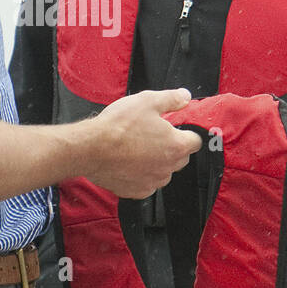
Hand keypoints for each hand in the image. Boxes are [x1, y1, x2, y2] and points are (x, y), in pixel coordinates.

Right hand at [81, 89, 201, 198]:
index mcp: (176, 145)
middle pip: (181, 158)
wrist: (91, 148)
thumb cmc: (118, 125)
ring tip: (137, 149)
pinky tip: (128, 163)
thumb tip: (185, 97)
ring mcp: (153, 182)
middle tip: (152, 136)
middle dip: (172, 148)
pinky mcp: (137, 191)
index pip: (195, 141)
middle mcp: (168, 167)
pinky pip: (147, 184)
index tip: (175, 129)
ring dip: (157, 163)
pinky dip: (141, 175)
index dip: (186, 133)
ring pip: (164, 172)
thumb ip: (171, 99)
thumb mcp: (147, 101)